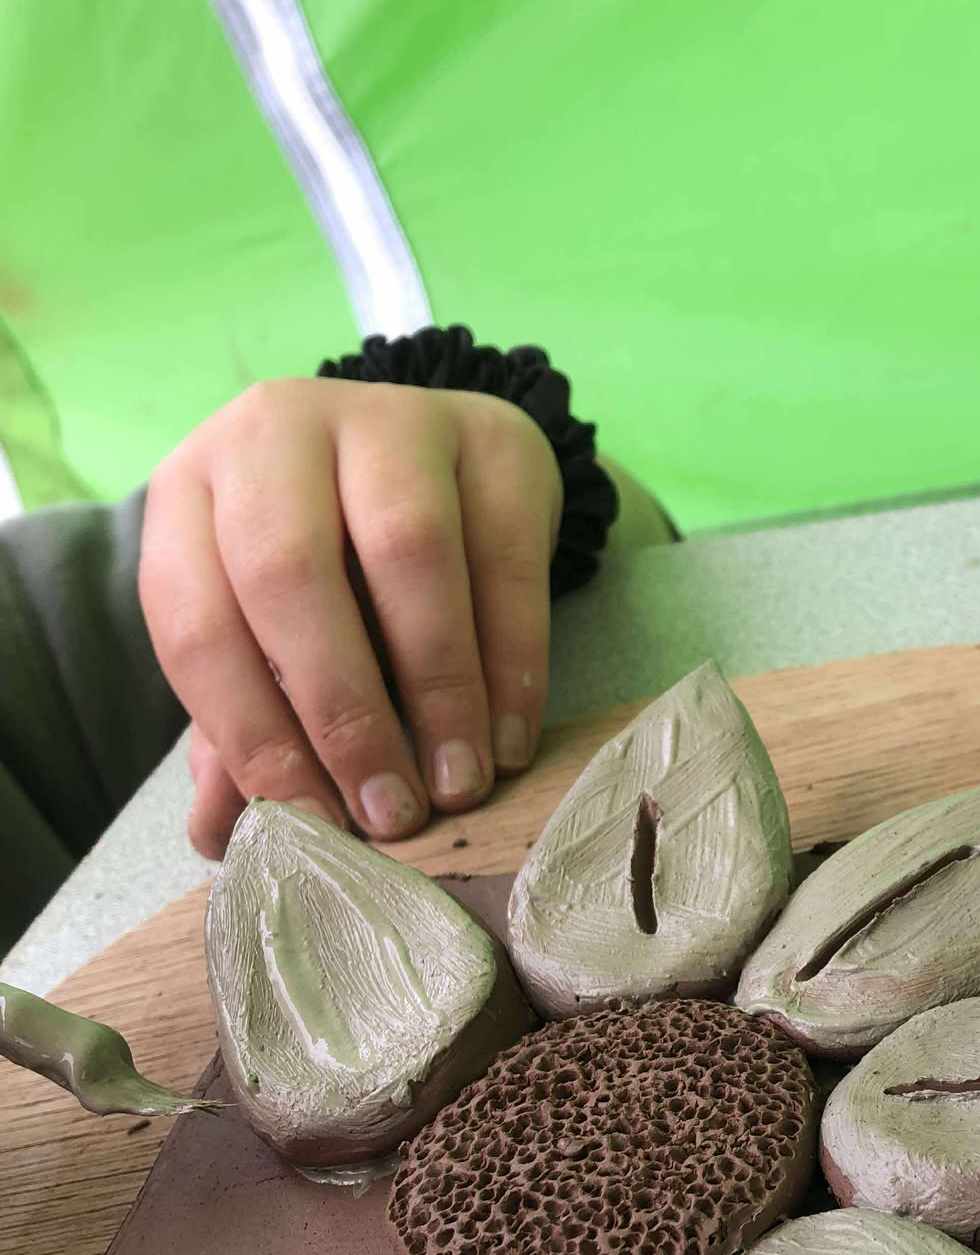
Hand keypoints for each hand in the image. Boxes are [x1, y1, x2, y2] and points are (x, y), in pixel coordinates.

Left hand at [140, 378, 561, 858]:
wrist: (436, 474)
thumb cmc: (333, 578)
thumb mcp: (269, 642)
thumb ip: (241, 729)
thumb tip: (220, 837)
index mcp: (191, 496)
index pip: (195, 622)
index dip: (251, 736)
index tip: (311, 825)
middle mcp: (272, 433)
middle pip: (290, 572)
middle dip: (344, 712)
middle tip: (392, 812)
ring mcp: (386, 417)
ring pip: (406, 550)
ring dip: (438, 689)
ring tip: (458, 783)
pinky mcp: (488, 434)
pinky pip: (505, 554)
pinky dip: (513, 661)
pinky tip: (511, 738)